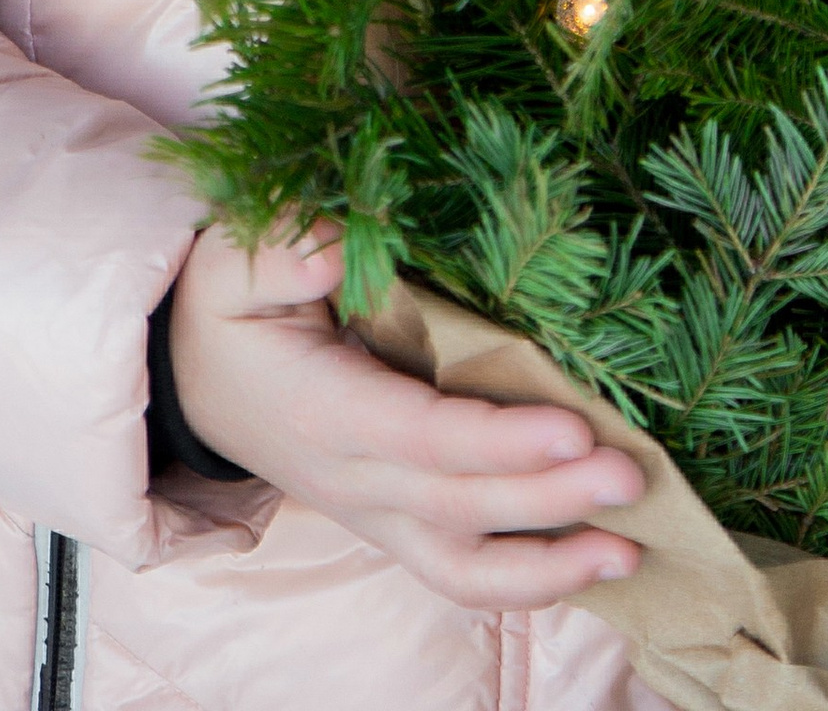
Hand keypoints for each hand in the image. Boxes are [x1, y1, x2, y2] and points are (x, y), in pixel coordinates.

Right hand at [166, 224, 643, 611]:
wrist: (196, 385)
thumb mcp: (231, 266)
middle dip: (550, 499)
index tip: (572, 428)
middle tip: (631, 477)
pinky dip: (529, 579)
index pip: (422, 437)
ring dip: (550, 564)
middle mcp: (355, 480)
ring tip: (630, 546)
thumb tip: (332, 249)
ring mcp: (378, 514)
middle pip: (460, 506)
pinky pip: (463, 572)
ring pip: (464, 564)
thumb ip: (279, 253)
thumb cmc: (227, 315)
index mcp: (324, 413)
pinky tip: (595, 561)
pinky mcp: (397, 525)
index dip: (497, 440)